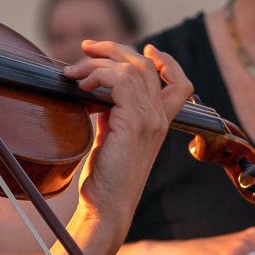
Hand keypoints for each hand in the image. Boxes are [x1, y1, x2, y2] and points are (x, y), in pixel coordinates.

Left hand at [68, 41, 192, 228]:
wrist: (107, 207)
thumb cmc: (106, 180)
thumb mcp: (112, 138)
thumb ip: (113, 113)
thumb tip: (97, 92)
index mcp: (159, 122)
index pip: (179, 83)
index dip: (167, 61)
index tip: (148, 47)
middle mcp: (159, 118)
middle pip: (147, 65)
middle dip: (115, 49)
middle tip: (87, 48)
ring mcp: (149, 120)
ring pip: (130, 68)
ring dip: (97, 63)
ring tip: (75, 74)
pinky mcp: (132, 123)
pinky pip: (118, 80)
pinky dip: (97, 75)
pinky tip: (83, 86)